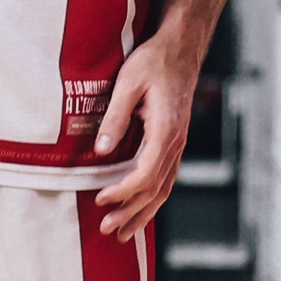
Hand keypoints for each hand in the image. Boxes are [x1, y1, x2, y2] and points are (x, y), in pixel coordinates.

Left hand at [88, 19, 202, 239]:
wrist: (181, 48)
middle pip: (155, 190)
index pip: (145, 174)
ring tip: (122, 233)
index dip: (122, 192)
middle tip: (106, 230)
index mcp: (165, 131)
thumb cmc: (154, 61)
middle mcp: (176, 143)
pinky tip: (139, 209)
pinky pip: (165, 178)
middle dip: (130, 212)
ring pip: (163, 189)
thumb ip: (114, 117)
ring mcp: (178, 144)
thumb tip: (101, 151)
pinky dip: (152, 199)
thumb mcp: (128, 83)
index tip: (99, 199)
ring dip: (142, 212)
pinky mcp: (174, 141)